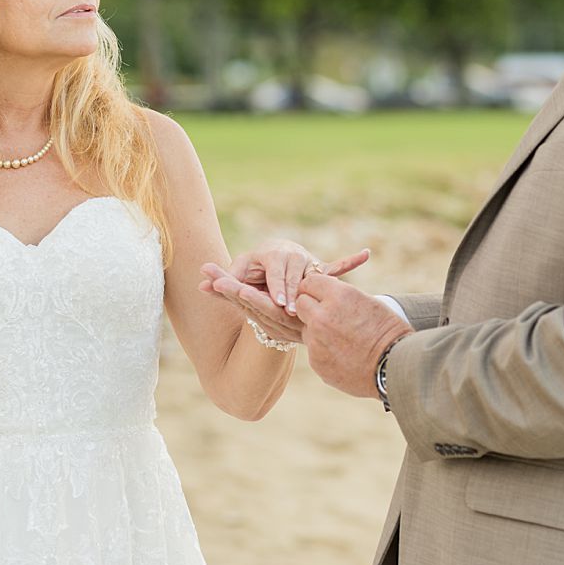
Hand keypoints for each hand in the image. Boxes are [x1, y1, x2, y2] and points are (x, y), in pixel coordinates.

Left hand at [198, 240, 370, 325]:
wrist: (272, 258)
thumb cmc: (252, 268)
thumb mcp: (238, 274)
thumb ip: (222, 281)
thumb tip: (198, 284)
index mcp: (273, 256)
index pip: (275, 275)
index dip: (276, 289)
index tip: (278, 303)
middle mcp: (292, 256)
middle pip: (295, 278)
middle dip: (293, 294)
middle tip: (291, 310)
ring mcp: (308, 262)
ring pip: (315, 278)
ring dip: (320, 288)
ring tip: (323, 297)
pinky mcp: (320, 269)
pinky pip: (337, 265)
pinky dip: (351, 260)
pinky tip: (365, 254)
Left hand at [293, 269, 413, 397]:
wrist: (395, 366)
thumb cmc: (388, 332)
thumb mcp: (369, 303)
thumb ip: (342, 297)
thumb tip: (326, 294)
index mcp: (339, 296)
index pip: (309, 282)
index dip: (316, 288)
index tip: (321, 294)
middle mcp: (322, 316)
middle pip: (301, 304)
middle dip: (310, 307)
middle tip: (326, 314)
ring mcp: (317, 341)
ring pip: (306, 328)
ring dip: (317, 330)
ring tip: (342, 338)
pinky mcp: (316, 361)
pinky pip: (314, 350)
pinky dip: (324, 351)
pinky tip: (344, 354)